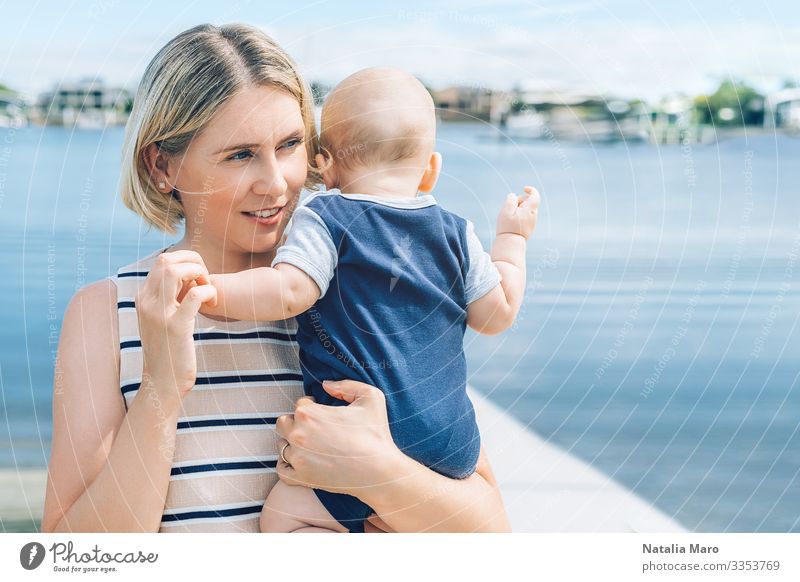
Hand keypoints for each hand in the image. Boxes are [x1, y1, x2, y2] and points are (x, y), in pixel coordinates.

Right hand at [136, 250, 217, 398]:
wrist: (162, 384)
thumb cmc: (169, 352)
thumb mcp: (161, 320)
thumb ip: (167, 299)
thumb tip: (186, 279)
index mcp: (143, 298)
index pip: (162, 261)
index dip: (186, 262)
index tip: (199, 280)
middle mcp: (147, 302)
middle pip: (167, 260)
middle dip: (194, 262)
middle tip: (206, 282)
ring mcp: (159, 314)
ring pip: (176, 271)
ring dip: (200, 274)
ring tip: (209, 292)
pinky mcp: (176, 327)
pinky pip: (195, 295)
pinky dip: (209, 291)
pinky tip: (212, 305)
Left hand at [274, 379, 400, 494]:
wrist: (380, 471)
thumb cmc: (376, 433)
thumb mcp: (371, 397)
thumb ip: (346, 385)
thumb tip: (326, 385)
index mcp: (309, 413)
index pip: (300, 404)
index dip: (312, 406)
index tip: (323, 413)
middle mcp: (298, 435)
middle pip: (283, 423)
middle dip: (296, 422)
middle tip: (315, 428)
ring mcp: (298, 458)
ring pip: (282, 446)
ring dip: (292, 443)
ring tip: (311, 445)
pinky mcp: (302, 478)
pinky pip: (281, 470)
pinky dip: (286, 465)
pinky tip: (299, 461)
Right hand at [496, 185, 539, 239]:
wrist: (511, 244)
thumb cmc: (507, 227)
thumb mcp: (506, 211)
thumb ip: (511, 200)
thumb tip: (514, 196)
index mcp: (530, 209)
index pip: (535, 196)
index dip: (531, 190)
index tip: (524, 188)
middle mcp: (533, 215)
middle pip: (529, 202)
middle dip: (520, 200)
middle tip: (510, 208)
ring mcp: (532, 222)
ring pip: (527, 209)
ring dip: (519, 209)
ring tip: (510, 217)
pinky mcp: (529, 227)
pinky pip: (526, 217)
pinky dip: (519, 215)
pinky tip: (512, 222)